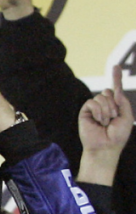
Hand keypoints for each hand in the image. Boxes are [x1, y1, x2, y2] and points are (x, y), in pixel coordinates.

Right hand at [78, 65, 133, 186]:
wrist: (106, 147)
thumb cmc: (118, 135)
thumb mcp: (127, 116)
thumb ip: (123, 101)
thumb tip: (114, 89)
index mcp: (115, 106)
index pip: (115, 89)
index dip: (116, 77)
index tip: (115, 66)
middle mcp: (105, 105)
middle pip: (109, 91)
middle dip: (114, 104)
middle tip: (113, 118)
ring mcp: (94, 108)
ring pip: (101, 96)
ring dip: (107, 110)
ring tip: (105, 122)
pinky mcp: (85, 112)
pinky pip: (92, 102)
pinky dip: (98, 111)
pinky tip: (98, 120)